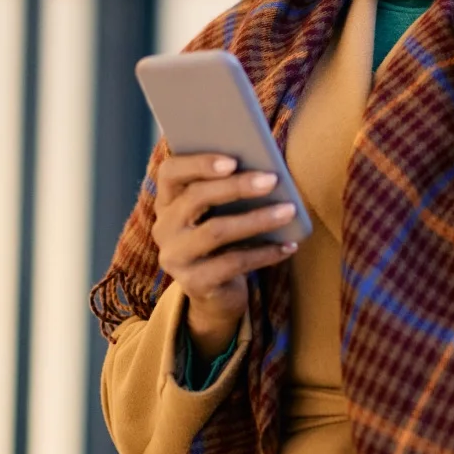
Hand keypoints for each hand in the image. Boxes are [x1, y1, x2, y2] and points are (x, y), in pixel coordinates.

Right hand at [152, 153, 297, 355]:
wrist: (217, 294)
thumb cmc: (225, 241)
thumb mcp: (219, 213)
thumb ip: (229, 189)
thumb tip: (266, 168)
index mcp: (168, 201)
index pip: (169, 173)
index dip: (198, 163)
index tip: (233, 159)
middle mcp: (164, 228)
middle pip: (195, 198)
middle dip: (236, 186)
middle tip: (272, 180)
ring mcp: (176, 257)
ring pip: (216, 231)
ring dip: (257, 219)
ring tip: (289, 210)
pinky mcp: (194, 283)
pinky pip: (233, 264)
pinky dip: (264, 253)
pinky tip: (288, 245)